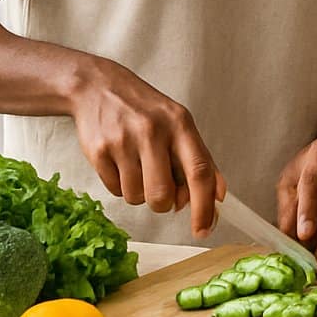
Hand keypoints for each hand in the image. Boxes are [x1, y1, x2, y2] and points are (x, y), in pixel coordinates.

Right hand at [68, 58, 224, 236]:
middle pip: (163, 194)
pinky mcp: (98, 151)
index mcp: (180, 125)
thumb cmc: (146, 110)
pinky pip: (114, 190)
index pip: (199, 172)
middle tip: (161, 191)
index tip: (204, 229)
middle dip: (163, 204)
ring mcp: (123, 141)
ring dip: (140, 193)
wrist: (98, 87)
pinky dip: (120, 185)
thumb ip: (200, 159)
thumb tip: (219, 196)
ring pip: (137, 197)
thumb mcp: (179, 124)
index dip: (204, 206)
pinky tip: (120, 162)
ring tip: (138, 167)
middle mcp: (153, 131)